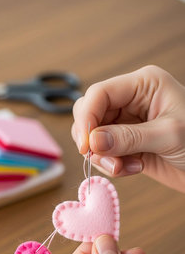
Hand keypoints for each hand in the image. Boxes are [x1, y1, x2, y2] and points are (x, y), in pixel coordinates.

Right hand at [72, 65, 184, 191]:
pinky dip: (112, 164)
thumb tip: (92, 142)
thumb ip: (128, 138)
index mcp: (143, 85)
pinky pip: (104, 153)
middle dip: (92, 140)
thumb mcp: (168, 136)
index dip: (87, 118)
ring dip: (103, 156)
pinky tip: (134, 168)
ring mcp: (127, 123)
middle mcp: (132, 100)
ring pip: (93, 136)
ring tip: (124, 168)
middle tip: (108, 161)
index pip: (99, 93)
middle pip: (90, 114)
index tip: (86, 145)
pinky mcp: (126, 144)